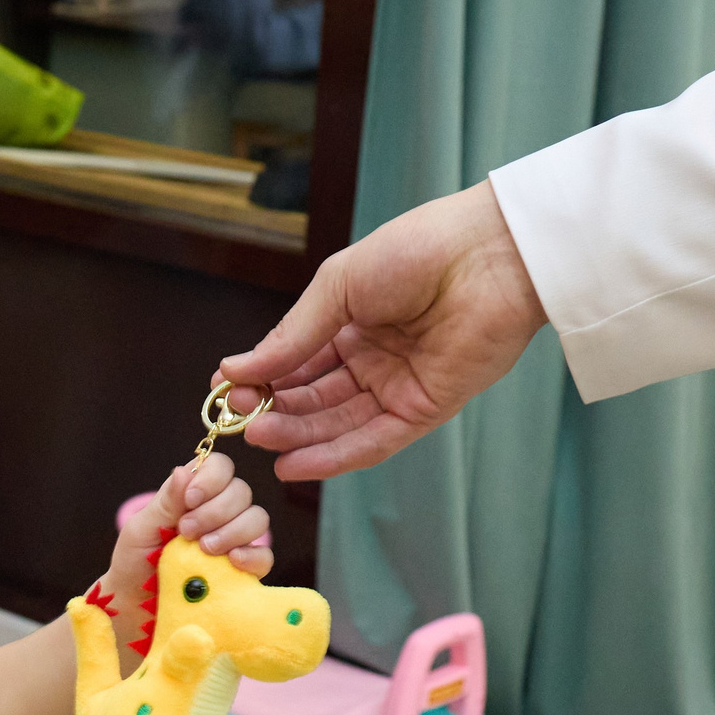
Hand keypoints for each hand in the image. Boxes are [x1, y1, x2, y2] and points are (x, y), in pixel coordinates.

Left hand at [89, 453, 272, 654]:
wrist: (134, 608)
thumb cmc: (135, 564)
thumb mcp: (142, 529)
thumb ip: (166, 502)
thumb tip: (185, 470)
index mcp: (194, 496)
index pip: (220, 468)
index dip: (211, 478)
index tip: (190, 500)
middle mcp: (219, 514)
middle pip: (241, 492)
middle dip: (215, 510)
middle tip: (186, 532)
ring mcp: (234, 542)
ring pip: (257, 519)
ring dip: (233, 530)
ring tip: (204, 549)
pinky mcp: (243, 572)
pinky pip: (264, 557)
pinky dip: (252, 556)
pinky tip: (232, 562)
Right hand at [213, 181, 547, 480]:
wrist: (488, 254)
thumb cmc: (418, 251)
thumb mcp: (337, 287)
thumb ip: (291, 336)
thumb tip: (233, 370)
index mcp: (351, 323)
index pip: (296, 363)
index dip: (262, 379)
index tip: (226, 392)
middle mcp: (372, 360)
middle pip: (313, 399)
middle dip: (274, 410)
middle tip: (237, 419)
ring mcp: (398, 387)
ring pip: (337, 423)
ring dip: (296, 436)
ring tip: (257, 438)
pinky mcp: (425, 409)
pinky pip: (373, 441)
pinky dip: (333, 456)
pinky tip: (294, 463)